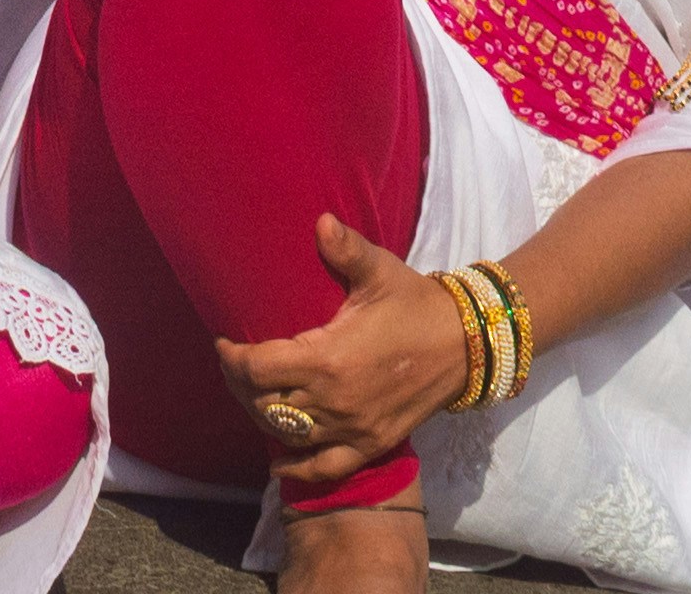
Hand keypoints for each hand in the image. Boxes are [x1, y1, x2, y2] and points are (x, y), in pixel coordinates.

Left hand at [217, 216, 476, 495]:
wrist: (466, 344)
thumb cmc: (416, 303)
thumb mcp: (380, 272)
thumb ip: (345, 250)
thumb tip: (320, 221)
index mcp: (328, 359)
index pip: (259, 369)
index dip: (233, 358)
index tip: (224, 342)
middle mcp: (335, 402)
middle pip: (265, 404)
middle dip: (241, 384)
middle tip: (234, 364)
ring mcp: (353, 429)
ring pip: (288, 435)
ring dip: (263, 416)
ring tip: (252, 394)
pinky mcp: (371, 445)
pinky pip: (325, 467)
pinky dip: (298, 469)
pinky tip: (279, 464)